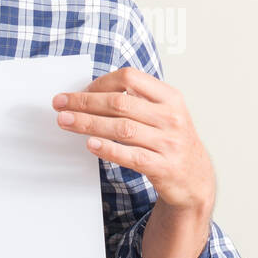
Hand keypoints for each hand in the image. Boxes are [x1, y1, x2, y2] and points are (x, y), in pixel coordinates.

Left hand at [52, 66, 214, 215]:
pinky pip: (131, 156)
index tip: (81, 91)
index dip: (101, 83)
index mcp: (170, 97)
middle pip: (120, 103)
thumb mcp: (165, 113)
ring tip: (66, 121)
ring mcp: (169, 143)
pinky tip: (91, 144)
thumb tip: (93, 92)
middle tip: (61, 103)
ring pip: (122, 129)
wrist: (196, 179)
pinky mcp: (163, 167)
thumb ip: (138, 100)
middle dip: (85, 102)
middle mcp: (171, 117)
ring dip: (89, 123)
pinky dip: (109, 149)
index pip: (130, 78)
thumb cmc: (172, 141)